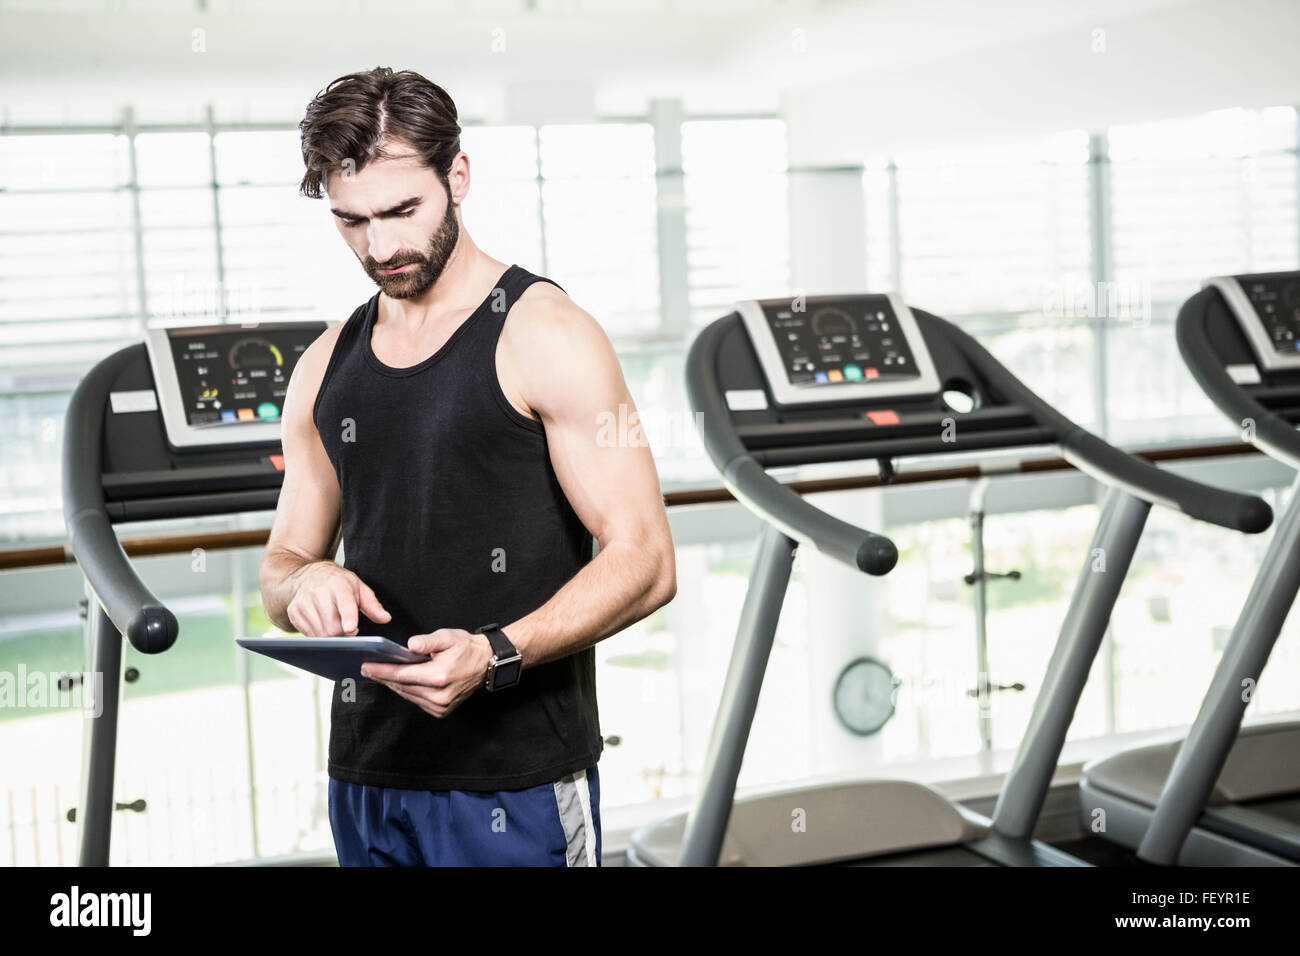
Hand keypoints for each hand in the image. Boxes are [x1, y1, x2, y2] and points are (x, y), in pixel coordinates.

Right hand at [286, 561, 390, 635]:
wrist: (307, 575)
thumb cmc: (337, 583)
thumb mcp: (358, 587)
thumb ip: (372, 605)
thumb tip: (386, 618)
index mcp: (338, 584)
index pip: (345, 603)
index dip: (348, 617)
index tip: (351, 629)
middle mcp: (318, 591)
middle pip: (332, 626)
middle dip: (343, 634)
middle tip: (349, 629)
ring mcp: (303, 602)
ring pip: (321, 633)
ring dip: (331, 636)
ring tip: (336, 625)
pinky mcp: (294, 612)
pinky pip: (309, 634)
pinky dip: (319, 635)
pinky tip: (323, 625)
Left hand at [361, 629, 493, 717]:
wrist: (486, 663)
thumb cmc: (466, 648)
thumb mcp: (448, 637)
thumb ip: (427, 642)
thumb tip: (409, 645)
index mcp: (439, 676)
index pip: (402, 675)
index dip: (382, 671)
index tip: (366, 667)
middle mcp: (439, 695)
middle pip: (402, 686)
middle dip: (384, 677)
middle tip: (367, 669)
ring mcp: (440, 706)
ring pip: (408, 695)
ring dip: (393, 685)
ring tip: (379, 674)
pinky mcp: (441, 711)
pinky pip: (416, 700)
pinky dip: (406, 691)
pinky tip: (398, 682)